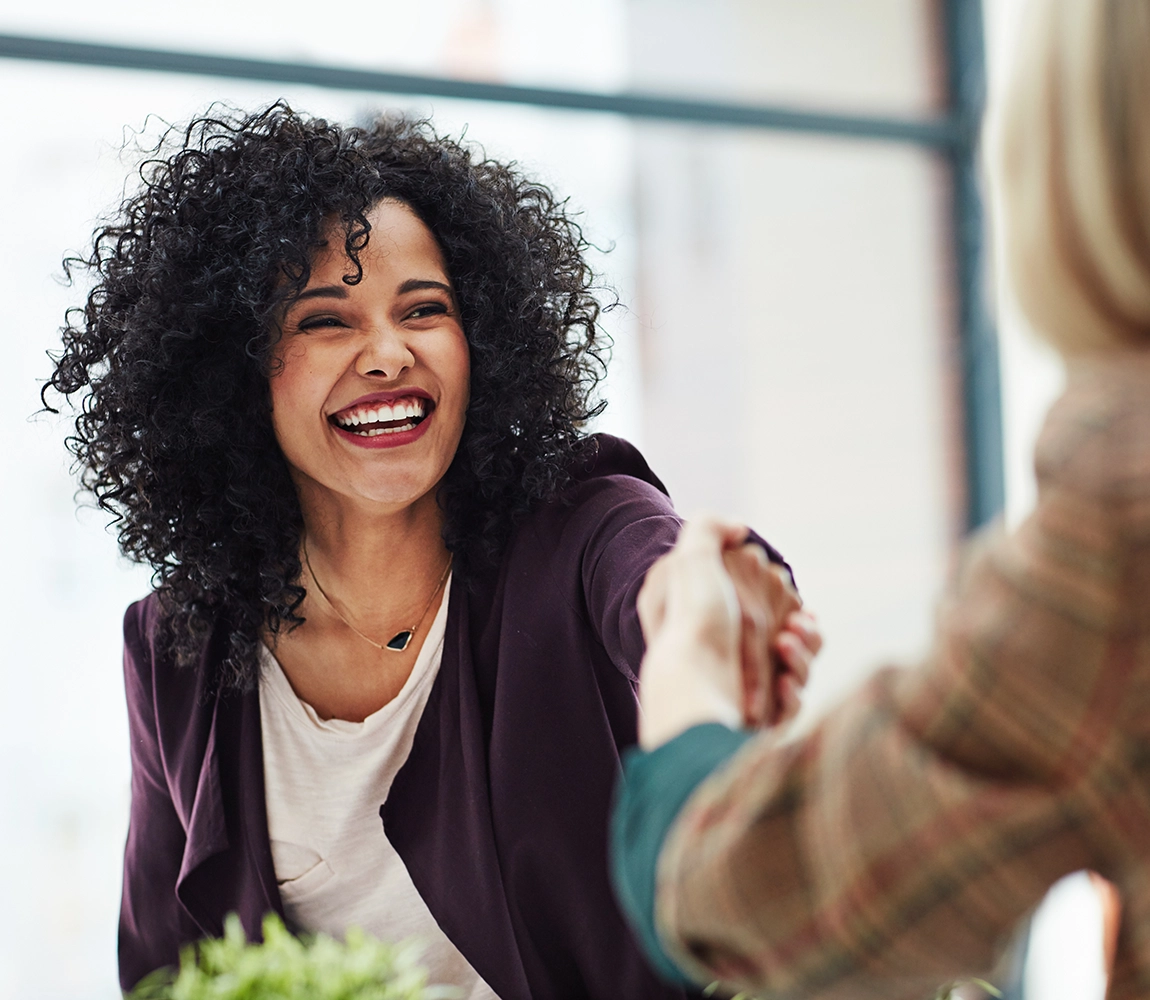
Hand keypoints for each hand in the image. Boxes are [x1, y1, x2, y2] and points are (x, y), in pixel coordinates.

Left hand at [636, 518, 815, 746]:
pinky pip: (791, 706)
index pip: (768, 606)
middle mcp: (731, 655)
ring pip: (799, 670)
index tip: (788, 598)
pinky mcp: (757, 720)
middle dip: (803, 630)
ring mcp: (745, 689)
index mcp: (718, 619)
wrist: (690, 685)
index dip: (783, 600)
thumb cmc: (691, 620)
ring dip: (803, 656)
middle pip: (793, 637)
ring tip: (785, 647)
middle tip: (792, 628)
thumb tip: (739, 528)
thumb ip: (710, 529)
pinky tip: (783, 683)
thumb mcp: (690, 559)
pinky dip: (793, 693)